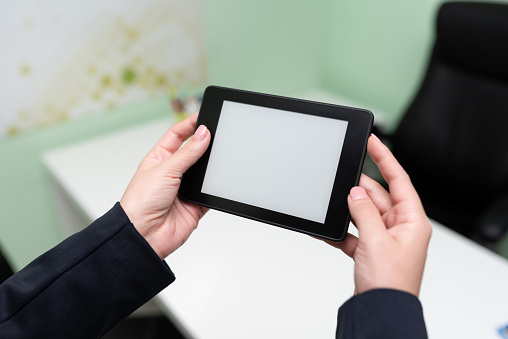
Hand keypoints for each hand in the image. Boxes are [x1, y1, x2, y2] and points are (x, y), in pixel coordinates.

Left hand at [120, 113, 210, 258]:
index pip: (177, 135)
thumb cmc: (139, 203)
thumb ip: (187, 153)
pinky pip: (211, 191)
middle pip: (195, 151)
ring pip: (205, 171)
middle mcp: (173, 172)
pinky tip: (220, 181)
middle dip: (206, 143)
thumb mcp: (164, 170)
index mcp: (159, 159)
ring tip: (220, 156)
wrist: (144, 236)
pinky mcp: (196, 204)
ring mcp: (185, 188)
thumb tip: (203, 134)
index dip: (190, 123)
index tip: (205, 115)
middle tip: (219, 133)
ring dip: (212, 166)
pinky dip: (217, 187)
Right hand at [325, 135, 431, 296]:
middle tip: (342, 178)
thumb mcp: (375, 240)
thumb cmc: (390, 284)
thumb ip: (364, 211)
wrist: (381, 312)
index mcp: (412, 221)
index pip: (399, 180)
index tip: (373, 140)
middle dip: (359, 188)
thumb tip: (355, 192)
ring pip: (363, 213)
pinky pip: (353, 232)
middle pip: (378, 196)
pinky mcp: (370, 250)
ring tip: (332, 204)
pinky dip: (340, 230)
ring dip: (348, 210)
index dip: (385, 158)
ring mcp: (384, 239)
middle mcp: (400, 228)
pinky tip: (326, 228)